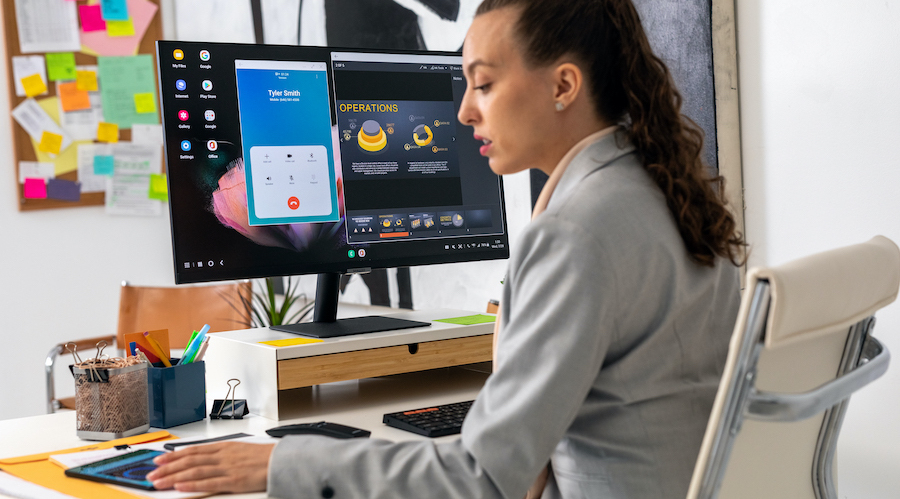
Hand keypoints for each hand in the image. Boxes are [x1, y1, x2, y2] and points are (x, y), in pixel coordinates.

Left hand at [147, 442, 275, 492]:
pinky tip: (181, 488)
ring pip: (195, 472)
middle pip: (189, 461)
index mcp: (223, 447)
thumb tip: (202, 458)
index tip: (158, 461)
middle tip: (151, 475)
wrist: (281, 460)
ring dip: (174, 477)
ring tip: (159, 483)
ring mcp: (227, 468)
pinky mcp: (233, 480)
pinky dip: (193, 486)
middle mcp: (222, 456)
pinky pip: (210, 483)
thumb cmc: (262, 457)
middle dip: (167, 469)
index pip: (192, 451)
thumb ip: (220, 454)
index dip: (172, 456)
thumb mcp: (238, 450)